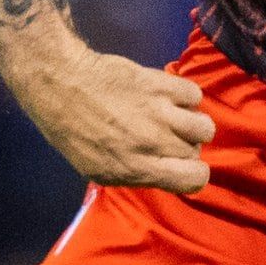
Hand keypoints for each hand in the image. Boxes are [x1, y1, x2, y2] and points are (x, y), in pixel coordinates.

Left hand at [2, 29, 212, 194]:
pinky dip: (185, 97)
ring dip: (192, 124)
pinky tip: (168, 98)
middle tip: (167, 138)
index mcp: (136, 169)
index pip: (193, 180)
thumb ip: (135, 173)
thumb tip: (165, 171)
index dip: (193, 174)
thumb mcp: (98, 168)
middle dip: (186, 148)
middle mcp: (152, 143)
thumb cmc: (73, 130)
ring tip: (175, 119)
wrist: (61, 85)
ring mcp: (158, 112)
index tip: (182, 166)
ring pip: (204, 126)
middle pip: (196, 152)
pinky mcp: (158, 84)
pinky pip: (194, 96)